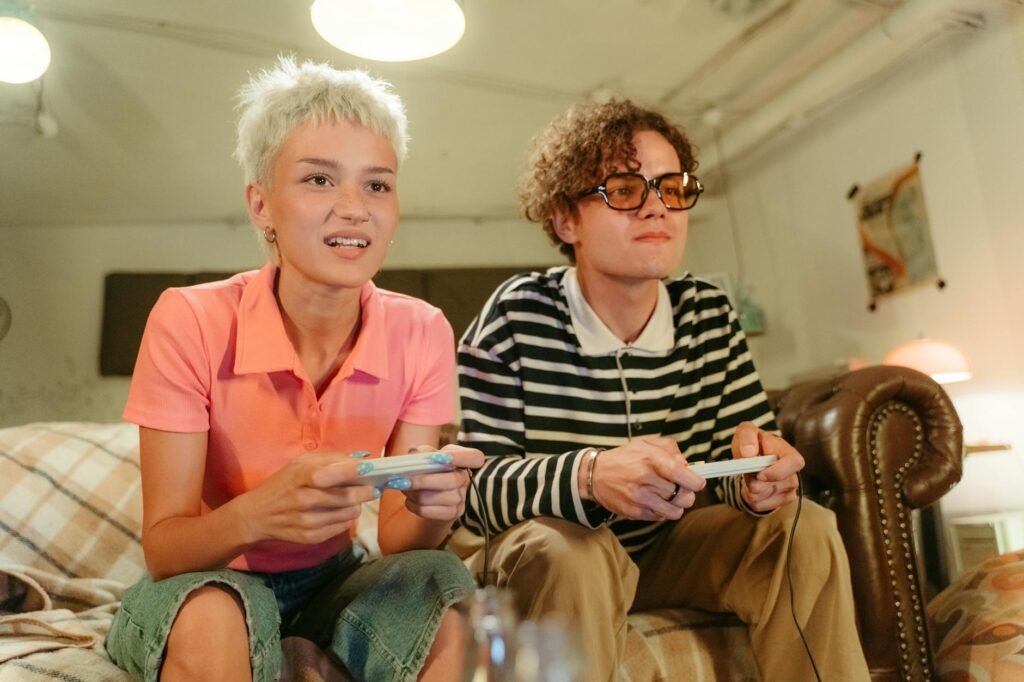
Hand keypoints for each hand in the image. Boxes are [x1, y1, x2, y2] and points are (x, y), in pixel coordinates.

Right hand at [236, 451, 376, 545]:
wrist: (257, 515)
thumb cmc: (283, 484)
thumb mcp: (300, 463)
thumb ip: (331, 460)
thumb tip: (362, 460)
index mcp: (302, 476)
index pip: (333, 474)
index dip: (355, 472)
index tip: (371, 470)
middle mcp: (305, 499)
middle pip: (348, 496)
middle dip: (365, 491)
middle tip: (371, 487)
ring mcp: (308, 521)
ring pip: (350, 513)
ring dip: (356, 505)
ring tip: (352, 499)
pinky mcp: (311, 538)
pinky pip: (343, 527)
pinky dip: (346, 518)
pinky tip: (339, 512)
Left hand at [396, 444, 484, 521]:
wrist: (433, 497)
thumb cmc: (431, 470)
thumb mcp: (428, 456)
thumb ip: (422, 452)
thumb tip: (414, 453)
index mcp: (465, 460)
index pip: (475, 457)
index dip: (461, 457)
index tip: (443, 457)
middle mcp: (466, 479)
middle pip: (452, 481)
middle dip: (424, 481)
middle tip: (404, 480)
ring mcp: (461, 498)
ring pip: (437, 498)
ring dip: (415, 494)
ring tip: (403, 488)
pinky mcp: (452, 513)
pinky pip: (430, 511)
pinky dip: (414, 506)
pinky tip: (409, 500)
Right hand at [585, 437, 704, 521]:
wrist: (595, 475)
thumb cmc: (624, 458)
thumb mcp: (646, 443)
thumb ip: (670, 449)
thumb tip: (687, 465)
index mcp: (650, 459)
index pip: (683, 475)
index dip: (696, 481)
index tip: (697, 482)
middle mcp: (645, 479)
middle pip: (683, 496)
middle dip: (687, 493)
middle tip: (681, 489)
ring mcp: (639, 498)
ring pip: (675, 511)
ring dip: (676, 505)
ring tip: (669, 497)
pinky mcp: (634, 512)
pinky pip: (660, 517)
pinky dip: (662, 511)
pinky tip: (654, 501)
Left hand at [732, 422, 804, 511]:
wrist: (751, 459)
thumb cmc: (752, 443)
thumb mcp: (745, 431)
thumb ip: (747, 436)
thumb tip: (749, 453)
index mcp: (788, 452)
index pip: (795, 463)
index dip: (777, 472)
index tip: (759, 473)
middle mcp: (793, 472)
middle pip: (774, 485)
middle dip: (753, 479)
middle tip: (746, 469)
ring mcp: (789, 488)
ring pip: (763, 496)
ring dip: (749, 487)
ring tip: (750, 476)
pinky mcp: (781, 500)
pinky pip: (759, 505)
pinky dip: (749, 497)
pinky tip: (751, 486)